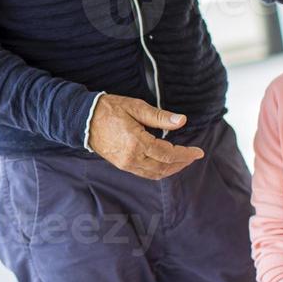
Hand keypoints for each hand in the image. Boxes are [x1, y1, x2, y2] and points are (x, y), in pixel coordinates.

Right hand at [87, 95, 203, 179]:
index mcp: (137, 143)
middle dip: (181, 163)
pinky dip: (159, 171)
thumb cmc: (109, 109)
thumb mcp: (136, 107)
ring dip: (171, 169)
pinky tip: (165, 163)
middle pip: (164, 167)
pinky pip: (145, 174)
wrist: (83, 120)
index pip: (168, 154)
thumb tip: (182, 121)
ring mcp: (126, 164)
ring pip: (155, 174)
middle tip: (193, 156)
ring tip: (182, 160)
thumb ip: (160, 117)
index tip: (199, 151)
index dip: (186, 154)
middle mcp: (132, 158)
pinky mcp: (122, 165)